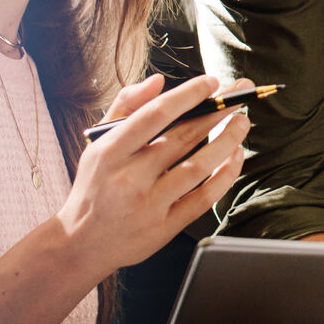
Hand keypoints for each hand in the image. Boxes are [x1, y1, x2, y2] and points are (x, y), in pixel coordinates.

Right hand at [57, 73, 250, 276]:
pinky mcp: (165, 227)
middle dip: (218, 111)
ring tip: (242, 120)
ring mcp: (149, 204)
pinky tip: (236, 155)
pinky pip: (205, 197)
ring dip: (227, 140)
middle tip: (241, 92)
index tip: (212, 82)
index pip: (155, 115)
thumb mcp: (98, 143)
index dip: (187, 95)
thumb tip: (159, 81)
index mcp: (110, 151)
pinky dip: (226, 174)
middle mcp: (130, 177)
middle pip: (184, 137)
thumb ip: (125, 106)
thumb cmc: (95, 185)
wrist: (81, 242)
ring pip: (200, 166)